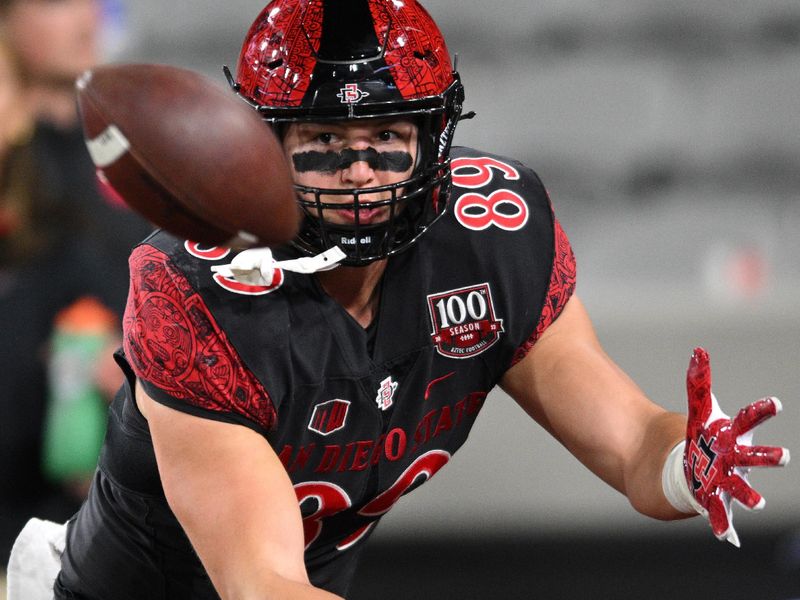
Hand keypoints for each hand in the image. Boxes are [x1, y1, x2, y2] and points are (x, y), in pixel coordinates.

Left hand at [685, 347, 789, 545]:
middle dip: (769, 457)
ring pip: (741, 489)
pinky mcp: (715, 499)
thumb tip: (698, 351)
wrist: (698, 468)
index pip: (750, 420)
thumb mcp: (699, 409)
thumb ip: (699, 382)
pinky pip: (719, 513)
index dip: (763, 411)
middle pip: (755, 458)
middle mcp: (738, 460)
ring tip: (758, 503)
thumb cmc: (706, 437)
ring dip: (750, 495)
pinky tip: (725, 536)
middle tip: (783, 457)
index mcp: (734, 436)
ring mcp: (729, 481)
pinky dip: (723, 524)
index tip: (776, 403)